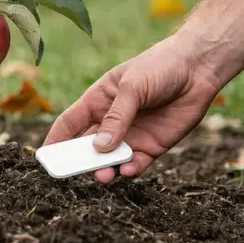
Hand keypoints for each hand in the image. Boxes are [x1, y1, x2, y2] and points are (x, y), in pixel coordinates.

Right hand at [42, 35, 222, 182]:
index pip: (70, 123)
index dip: (56, 140)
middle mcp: (112, 121)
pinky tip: (128, 170)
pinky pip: (137, 164)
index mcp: (98, 100)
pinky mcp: (153, 146)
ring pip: (111, 160)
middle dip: (78, 161)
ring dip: (104, 169)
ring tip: (102, 176)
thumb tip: (99, 147)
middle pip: (87, 146)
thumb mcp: (132, 87)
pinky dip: (130, 170)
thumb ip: (117, 117)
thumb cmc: (159, 67)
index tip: (44, 158)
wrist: (198, 68)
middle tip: (69, 174)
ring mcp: (132, 135)